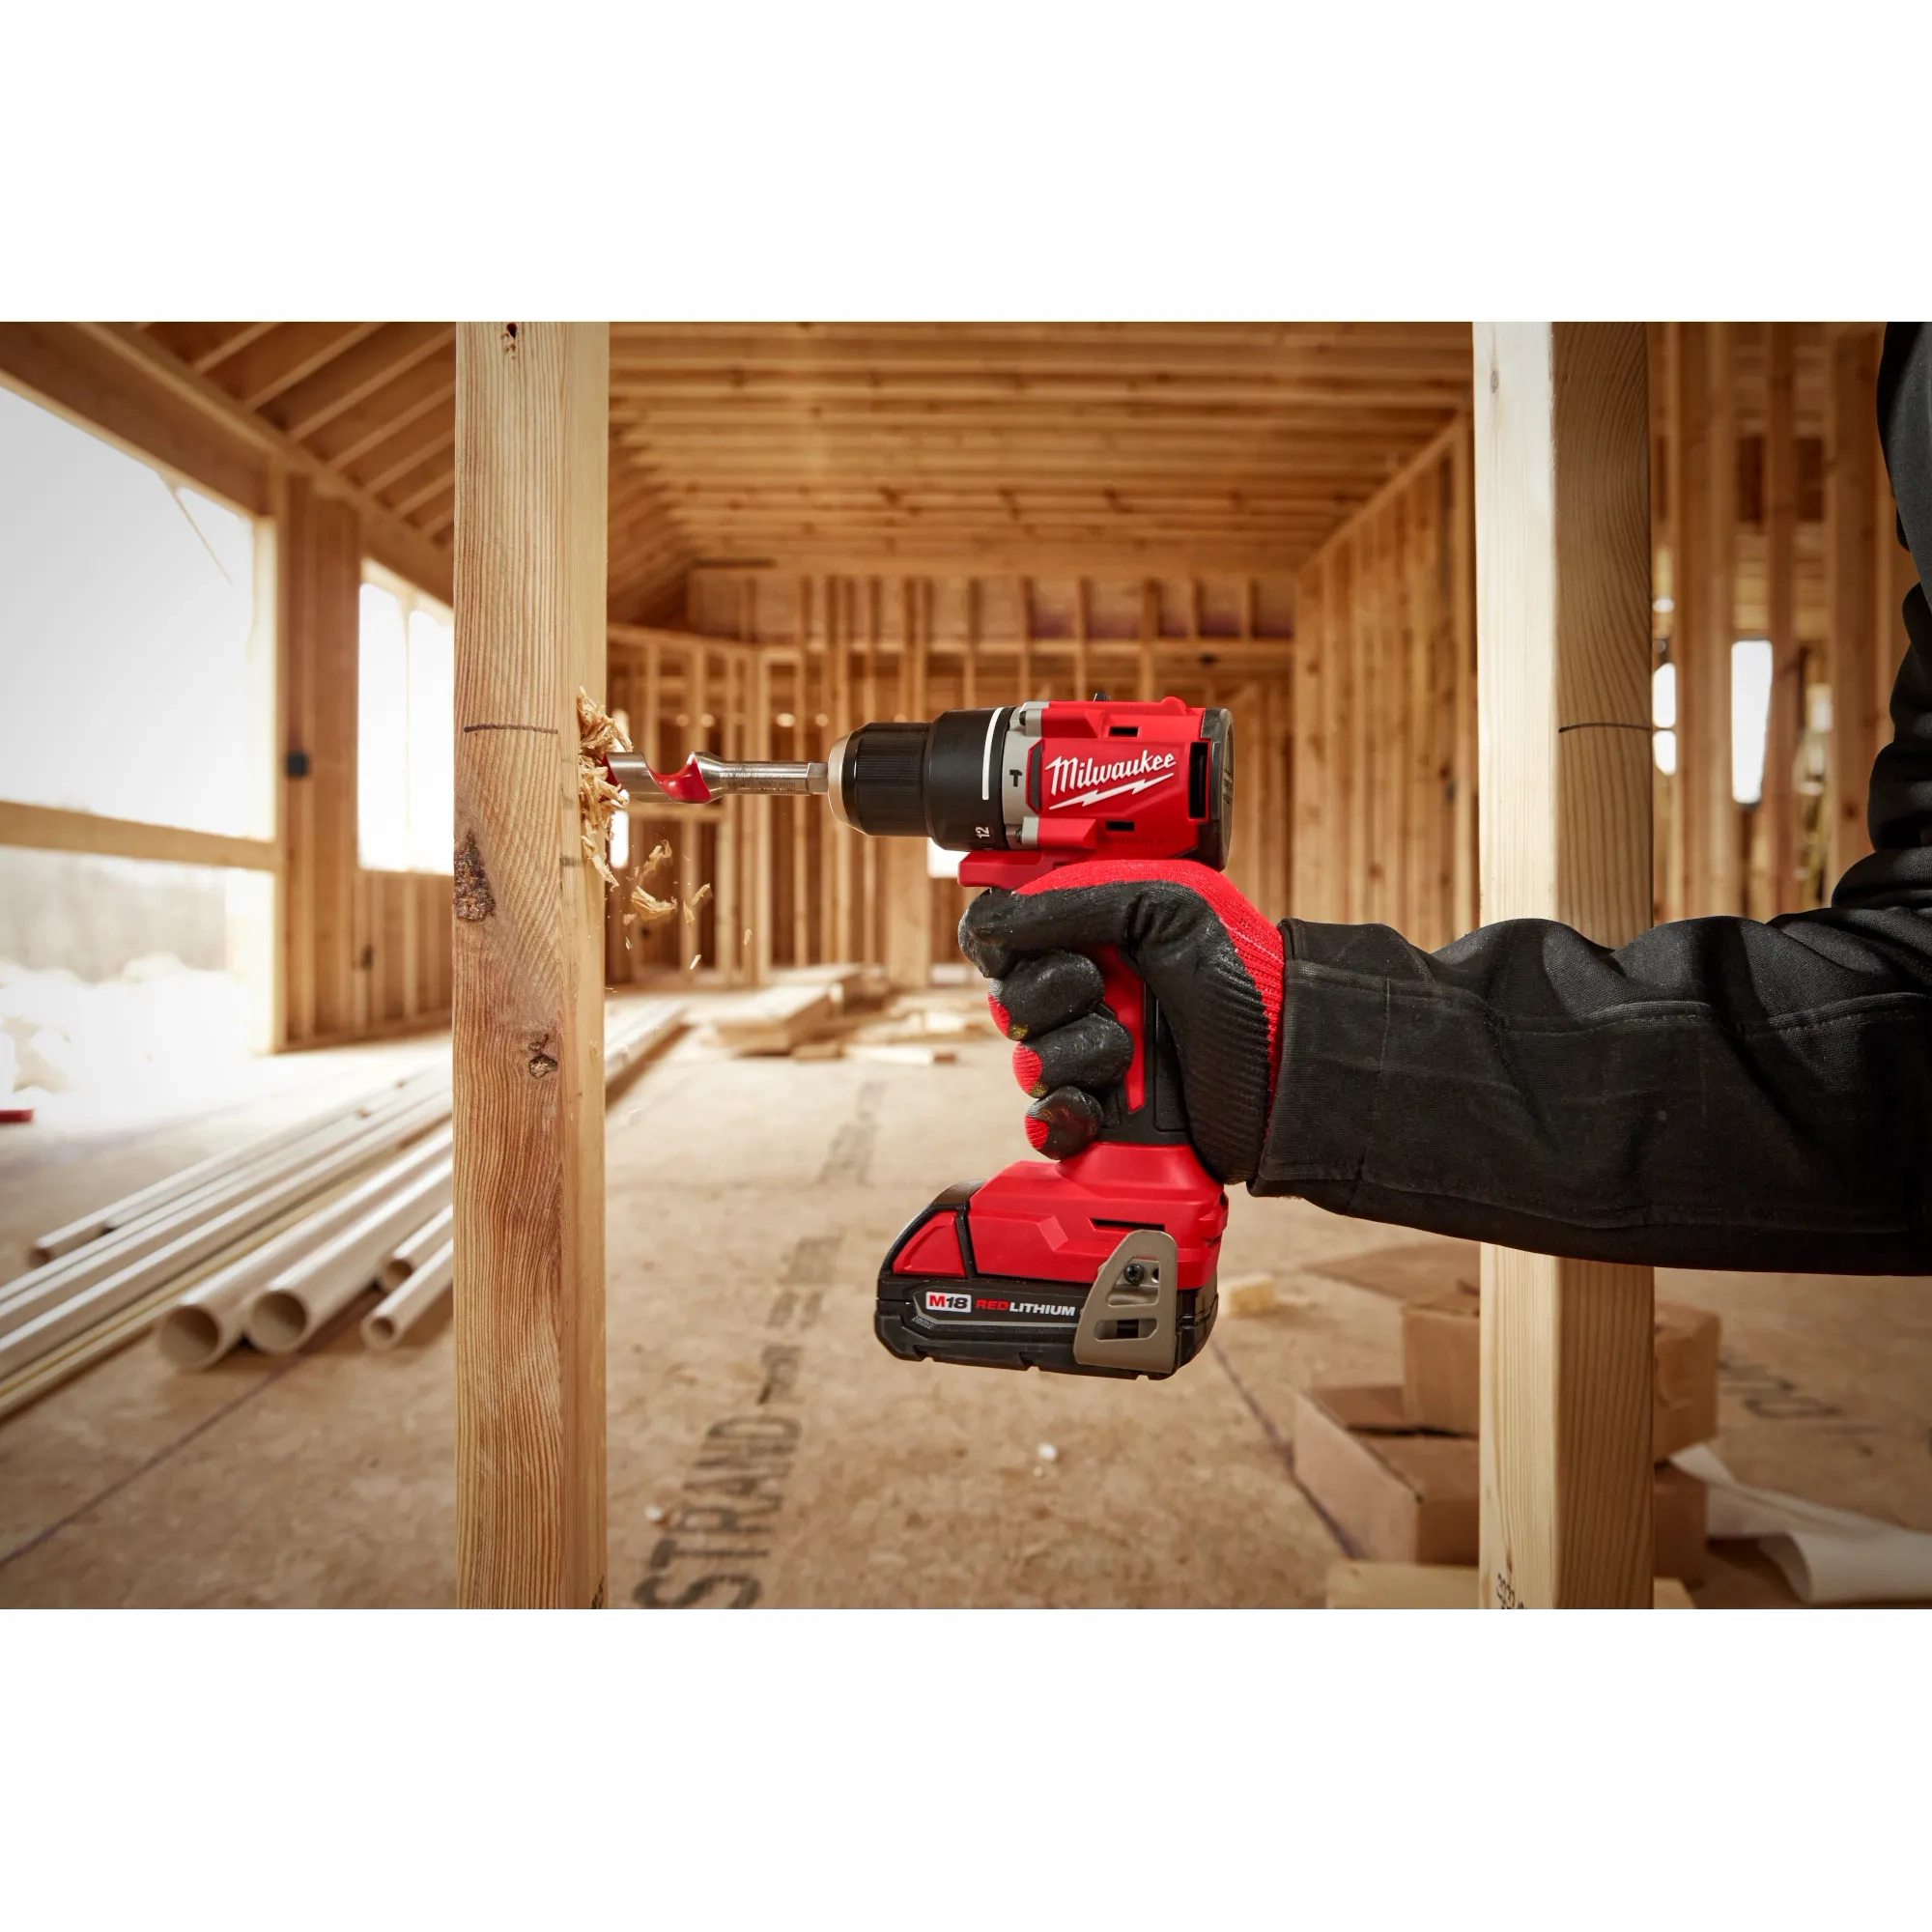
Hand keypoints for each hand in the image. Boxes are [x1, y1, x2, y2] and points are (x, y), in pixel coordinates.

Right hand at [957, 859, 1284, 1183]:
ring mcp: (1091, 1059)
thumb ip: (1075, 900)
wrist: (1288, 1063)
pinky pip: (1043, 1123)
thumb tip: (992, 919)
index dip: (1001, 945)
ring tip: (1126, 1055)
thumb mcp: (1165, 906)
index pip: (1004, 938)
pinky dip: (1061, 1117)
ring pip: (1027, 1061)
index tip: (1018, 946)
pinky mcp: (1103, 1117)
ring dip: (1073, 1054)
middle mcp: (1085, 998)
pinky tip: (1092, 1108)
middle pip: (1006, 999)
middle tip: (1098, 989)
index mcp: (1093, 939)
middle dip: (1048, 995)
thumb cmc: (1242, 976)